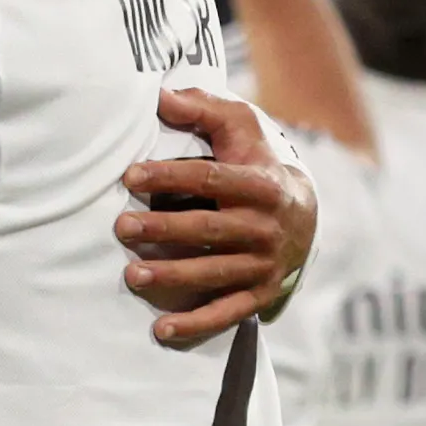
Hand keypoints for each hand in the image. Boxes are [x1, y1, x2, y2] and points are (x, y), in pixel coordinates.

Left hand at [119, 87, 316, 345]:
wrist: (305, 213)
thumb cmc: (258, 162)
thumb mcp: (241, 127)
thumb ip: (204, 109)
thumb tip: (161, 96)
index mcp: (262, 185)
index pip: (212, 180)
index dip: (171, 177)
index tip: (131, 175)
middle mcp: (267, 228)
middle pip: (210, 229)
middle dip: (164, 230)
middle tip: (121, 227)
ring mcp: (265, 265)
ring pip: (215, 272)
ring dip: (173, 276)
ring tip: (131, 275)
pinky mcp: (260, 294)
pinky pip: (227, 313)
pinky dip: (196, 324)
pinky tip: (161, 330)